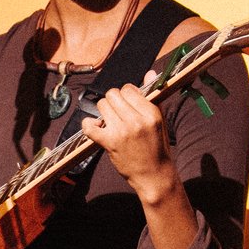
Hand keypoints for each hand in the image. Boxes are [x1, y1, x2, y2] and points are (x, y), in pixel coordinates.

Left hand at [78, 84, 177, 198]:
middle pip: (113, 94)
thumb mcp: (159, 120)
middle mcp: (137, 120)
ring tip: (110, 122)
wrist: (154, 174)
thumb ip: (152, 96)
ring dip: (103, 112)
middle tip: (117, 113)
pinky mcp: (110, 143)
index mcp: (151, 112)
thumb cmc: (157, 146)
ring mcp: (122, 131)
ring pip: (102, 106)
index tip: (126, 104)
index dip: (125, 94)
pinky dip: (88, 125)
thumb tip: (149, 73)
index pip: (128, 89)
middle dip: (112, 101)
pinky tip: (94, 127)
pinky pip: (89, 126)